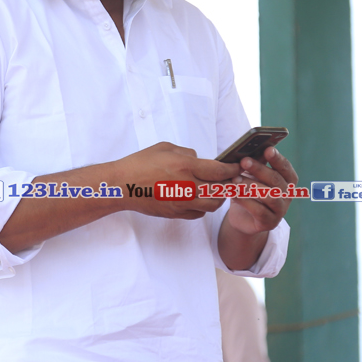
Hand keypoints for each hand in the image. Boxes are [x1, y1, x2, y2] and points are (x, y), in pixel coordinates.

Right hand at [115, 142, 239, 219]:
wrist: (123, 186)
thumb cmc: (140, 163)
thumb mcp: (165, 148)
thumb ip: (187, 153)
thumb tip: (200, 159)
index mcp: (186, 167)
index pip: (220, 171)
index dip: (233, 169)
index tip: (238, 167)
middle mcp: (188, 187)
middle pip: (221, 190)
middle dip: (230, 184)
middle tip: (231, 179)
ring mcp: (183, 203)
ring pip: (213, 205)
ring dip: (218, 197)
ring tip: (216, 189)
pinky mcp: (176, 213)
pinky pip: (199, 213)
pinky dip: (204, 207)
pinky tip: (200, 198)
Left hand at [222, 146, 297, 237]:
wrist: (243, 218)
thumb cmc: (249, 191)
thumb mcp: (252, 176)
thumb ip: (255, 163)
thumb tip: (251, 148)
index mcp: (287, 180)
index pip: (286, 168)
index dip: (278, 159)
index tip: (267, 149)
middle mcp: (287, 195)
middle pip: (276, 180)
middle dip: (259, 169)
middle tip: (244, 161)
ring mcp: (280, 210)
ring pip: (269, 196)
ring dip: (251, 186)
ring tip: (235, 179)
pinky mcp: (270, 223)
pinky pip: (259, 211)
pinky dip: (245, 202)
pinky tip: (234, 195)